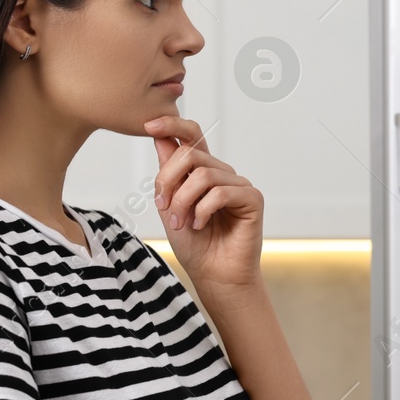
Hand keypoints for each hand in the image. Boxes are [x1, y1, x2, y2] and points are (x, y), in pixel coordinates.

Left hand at [144, 114, 263, 291]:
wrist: (213, 275)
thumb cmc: (194, 244)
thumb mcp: (169, 206)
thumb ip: (167, 173)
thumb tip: (160, 136)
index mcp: (201, 171)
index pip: (191, 135)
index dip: (171, 124)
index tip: (148, 125)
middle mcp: (221, 173)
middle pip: (190, 154)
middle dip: (169, 180)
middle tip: (165, 208)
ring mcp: (238, 184)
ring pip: (204, 174)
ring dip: (184, 201)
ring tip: (183, 223)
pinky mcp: (252, 198)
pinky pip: (221, 192)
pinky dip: (203, 210)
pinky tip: (201, 225)